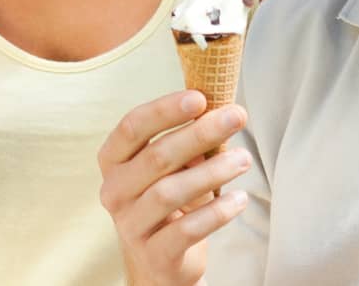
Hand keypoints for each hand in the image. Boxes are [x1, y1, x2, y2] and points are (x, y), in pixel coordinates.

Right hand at [97, 90, 252, 285]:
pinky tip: (240, 199)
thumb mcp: (173, 168)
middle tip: (236, 117)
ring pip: (170, 191)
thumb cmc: (169, 201)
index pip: (132, 127)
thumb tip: (221, 114)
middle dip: (200, 133)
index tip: (200, 98)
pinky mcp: (153, 255)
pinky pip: (186, 230)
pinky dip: (217, 212)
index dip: (165, 110)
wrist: (161, 261)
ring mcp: (131, 226)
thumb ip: (188, 143)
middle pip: (157, 156)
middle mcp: (114, 191)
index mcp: (114, 161)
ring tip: (245, 159)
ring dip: (213, 171)